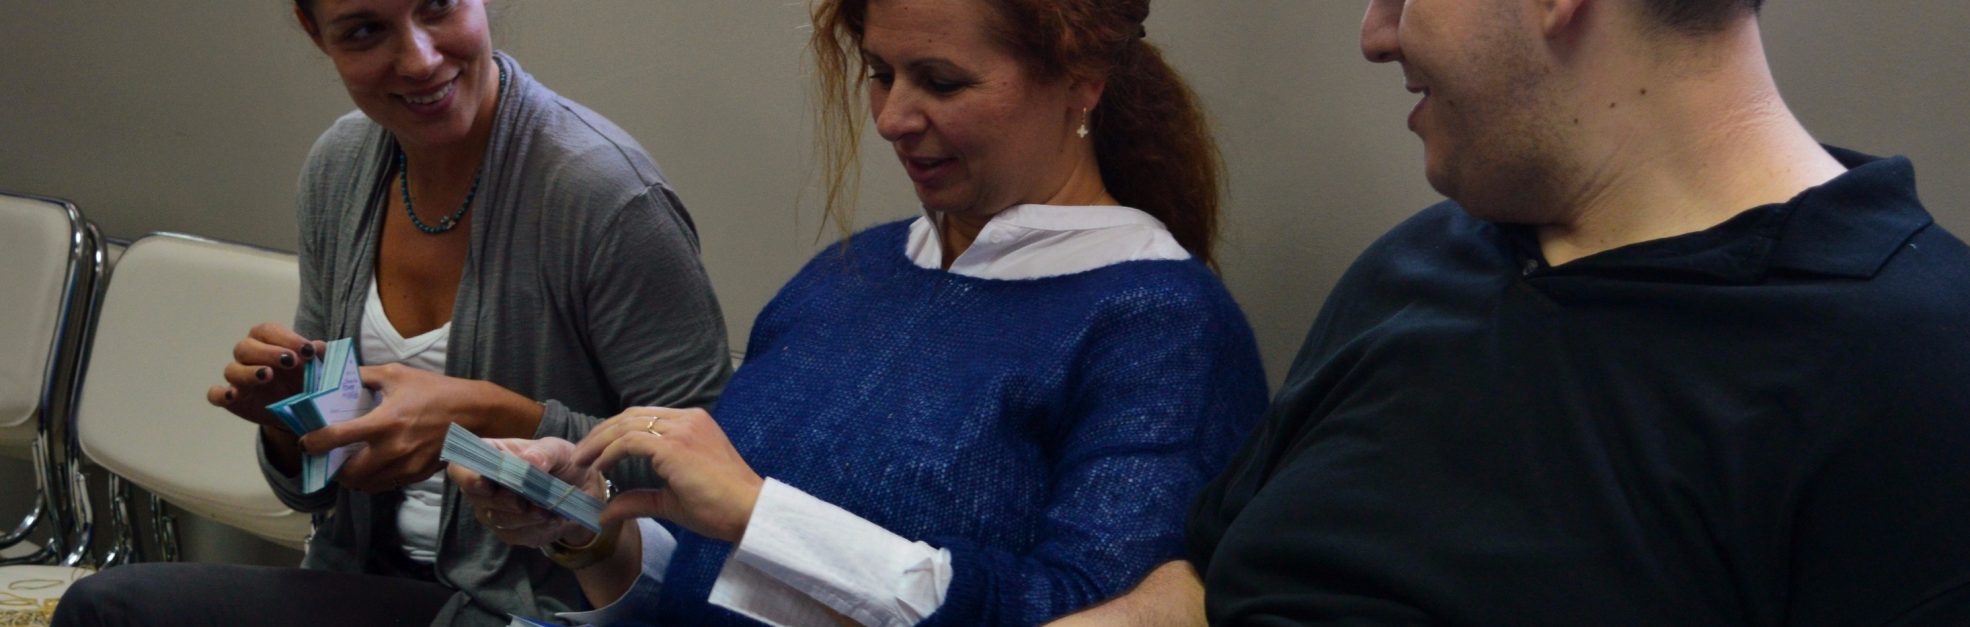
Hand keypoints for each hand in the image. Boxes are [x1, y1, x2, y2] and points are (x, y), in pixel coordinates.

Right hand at [205, 322, 325, 429]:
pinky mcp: (233, 399)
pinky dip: (221, 394)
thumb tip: (319, 347)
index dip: (287, 338)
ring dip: (248, 372)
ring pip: (232, 369)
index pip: (269, 331)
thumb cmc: (307, 380)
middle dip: (268, 352)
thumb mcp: (319, 368)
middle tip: (291, 361)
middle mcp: (250, 356)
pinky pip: (216, 394)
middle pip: (246, 347)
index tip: (308, 350)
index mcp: (269, 342)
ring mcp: (239, 378)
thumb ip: (320, 356)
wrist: (302, 411)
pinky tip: (233, 395)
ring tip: (267, 375)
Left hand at [299, 363, 536, 493]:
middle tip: (328, 458)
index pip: (336, 438)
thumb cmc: (436, 391)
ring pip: (366, 485)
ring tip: (349, 464)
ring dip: (352, 478)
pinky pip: (386, 485)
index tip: (306, 442)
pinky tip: (374, 464)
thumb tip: (337, 376)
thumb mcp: (397, 375)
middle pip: (348, 475)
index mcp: (384, 422)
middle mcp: (393, 450)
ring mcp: (406, 466)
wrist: (475, 414)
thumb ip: (363, 376)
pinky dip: (374, 479)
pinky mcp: (417, 475)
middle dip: (333, 469)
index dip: (313, 443)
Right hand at [449, 437, 603, 547]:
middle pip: (477, 498)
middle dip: (504, 501)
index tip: (486, 484)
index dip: (468, 477)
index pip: (460, 468)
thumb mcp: (558, 451)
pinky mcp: (509, 532)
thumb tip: (530, 462)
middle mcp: (484, 486)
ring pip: (497, 520)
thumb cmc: (561, 463)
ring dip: (524, 517)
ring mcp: (493, 511)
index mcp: (489, 457)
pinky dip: (535, 529)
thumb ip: (544, 453)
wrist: (580, 490)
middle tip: (528, 502)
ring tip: (548, 510)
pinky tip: (553, 519)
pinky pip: (515, 535)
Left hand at [572, 407, 763, 542]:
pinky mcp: (675, 445)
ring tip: (581, 460)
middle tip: (580, 455)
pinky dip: (610, 453)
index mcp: (692, 425)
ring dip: (599, 442)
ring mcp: (682, 429)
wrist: (749, 511)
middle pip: (630, 416)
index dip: (614, 433)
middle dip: (600, 434)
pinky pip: (631, 441)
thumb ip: (638, 499)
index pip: (643, 419)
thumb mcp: (671, 500)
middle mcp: (687, 420)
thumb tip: (606, 512)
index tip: (595, 454)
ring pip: (627, 424)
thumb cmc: (720, 507)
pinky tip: (600, 468)